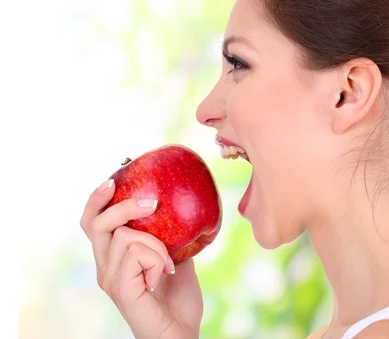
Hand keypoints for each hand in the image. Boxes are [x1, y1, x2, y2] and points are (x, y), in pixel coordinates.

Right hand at [80, 179, 202, 338]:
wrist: (182, 333)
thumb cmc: (179, 300)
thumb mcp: (176, 258)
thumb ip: (169, 237)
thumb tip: (180, 210)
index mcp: (113, 258)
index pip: (92, 223)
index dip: (96, 200)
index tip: (113, 179)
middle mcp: (105, 267)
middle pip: (96, 223)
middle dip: (122, 206)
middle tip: (152, 205)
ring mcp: (110, 278)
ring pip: (125, 236)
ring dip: (157, 244)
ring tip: (169, 264)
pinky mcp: (120, 288)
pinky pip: (136, 253)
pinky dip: (158, 258)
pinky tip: (165, 275)